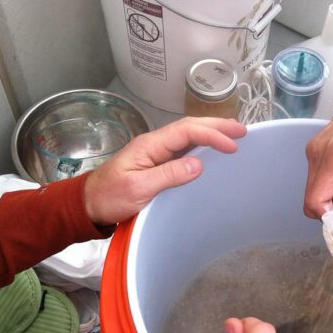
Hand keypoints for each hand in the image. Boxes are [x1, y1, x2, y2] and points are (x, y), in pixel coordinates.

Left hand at [84, 117, 246, 225]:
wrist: (89, 205)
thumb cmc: (110, 197)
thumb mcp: (138, 189)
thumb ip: (168, 175)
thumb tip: (198, 165)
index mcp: (150, 145)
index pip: (187, 132)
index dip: (212, 135)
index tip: (232, 146)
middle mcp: (155, 144)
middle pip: (190, 127)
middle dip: (217, 126)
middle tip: (243, 131)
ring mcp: (156, 153)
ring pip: (189, 136)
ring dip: (212, 133)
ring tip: (234, 135)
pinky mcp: (158, 164)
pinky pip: (185, 149)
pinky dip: (203, 146)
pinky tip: (214, 151)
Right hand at [304, 93, 332, 218]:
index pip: (314, 204)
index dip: (330, 215)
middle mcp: (317, 155)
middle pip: (311, 199)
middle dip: (330, 208)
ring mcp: (314, 150)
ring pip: (313, 188)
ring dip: (331, 195)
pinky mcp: (316, 146)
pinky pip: (317, 174)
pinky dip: (329, 182)